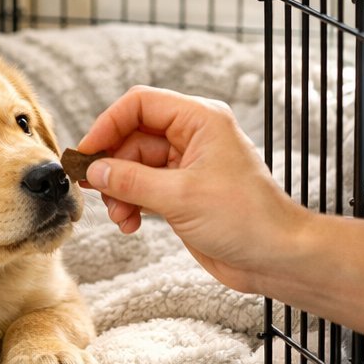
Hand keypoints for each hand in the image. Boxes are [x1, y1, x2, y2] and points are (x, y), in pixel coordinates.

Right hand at [77, 85, 305, 293]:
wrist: (277, 259)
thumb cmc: (246, 219)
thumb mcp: (179, 198)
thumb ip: (130, 181)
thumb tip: (93, 171)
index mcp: (200, 120)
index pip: (140, 104)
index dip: (108, 124)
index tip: (86, 153)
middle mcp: (193, 136)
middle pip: (133, 136)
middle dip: (112, 165)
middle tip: (95, 190)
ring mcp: (187, 165)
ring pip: (134, 165)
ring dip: (119, 190)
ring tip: (120, 215)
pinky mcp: (183, 192)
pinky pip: (144, 187)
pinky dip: (131, 203)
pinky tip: (130, 223)